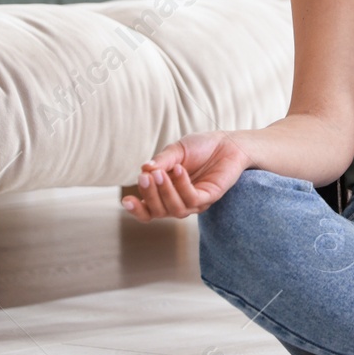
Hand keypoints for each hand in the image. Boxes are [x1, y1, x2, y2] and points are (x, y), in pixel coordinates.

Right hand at [122, 131, 249, 220]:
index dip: (137, 210)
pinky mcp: (210, 197)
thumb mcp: (176, 151)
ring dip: (164, 191)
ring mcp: (195, 202)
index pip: (149, 210)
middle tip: (145, 177)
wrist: (227, 142)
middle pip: (159, 212)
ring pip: (175, 209)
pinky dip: (182, 185)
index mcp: (167, 193)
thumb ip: (161, 161)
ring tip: (160, 173)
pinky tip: (178, 169)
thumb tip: (143, 169)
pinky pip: (192, 198)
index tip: (126, 200)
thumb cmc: (201, 147)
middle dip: (149, 196)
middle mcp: (180, 201)